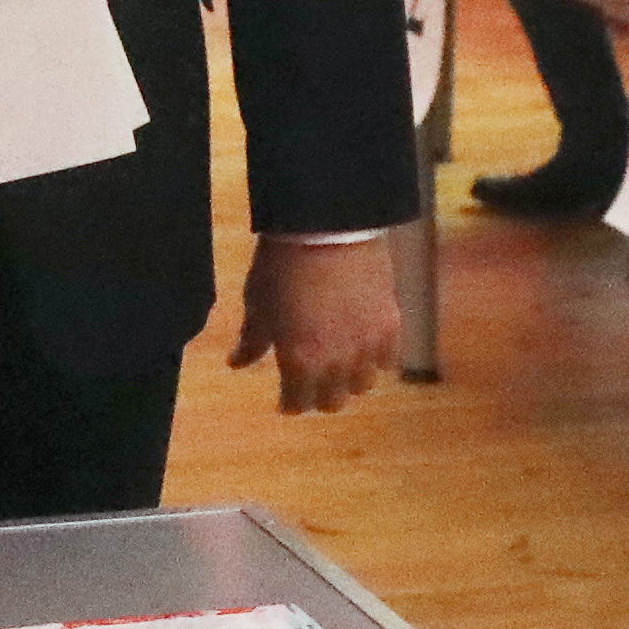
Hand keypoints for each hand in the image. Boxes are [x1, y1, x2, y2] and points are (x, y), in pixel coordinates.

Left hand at [231, 235, 402, 414]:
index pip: (297, 403)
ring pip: (363, 385)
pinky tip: (367, 349)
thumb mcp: (258, 303)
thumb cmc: (282, 263)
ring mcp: (368, 346)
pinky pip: (390, 361)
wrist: (328, 225)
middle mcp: (337, 363)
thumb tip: (237, 363)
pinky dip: (377, 360)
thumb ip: (252, 340)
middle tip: (311, 383)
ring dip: (349, 381)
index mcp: (299, 361)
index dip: (290, 403)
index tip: (286, 399)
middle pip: (333, 402)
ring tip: (341, 366)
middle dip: (319, 397)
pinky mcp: (392, 326)